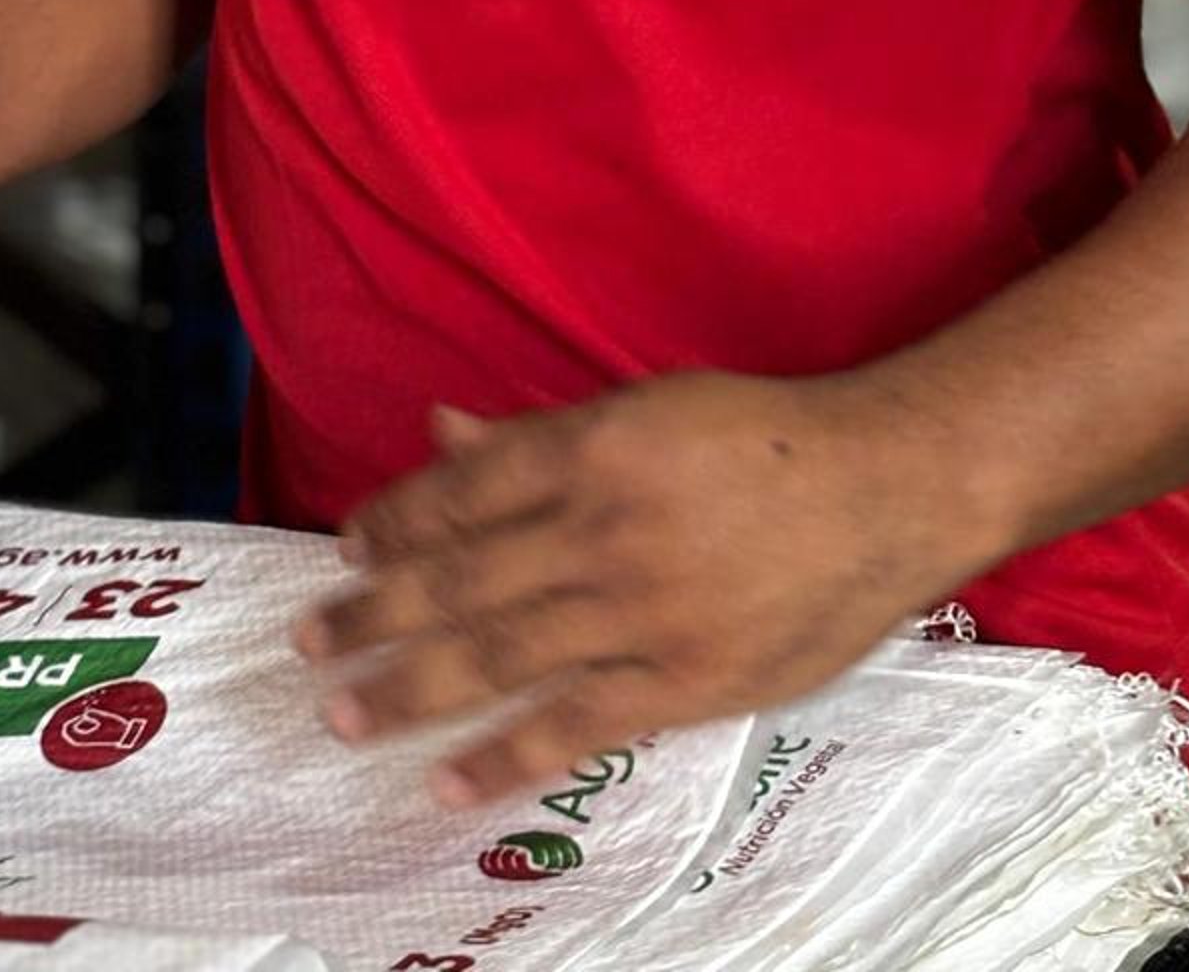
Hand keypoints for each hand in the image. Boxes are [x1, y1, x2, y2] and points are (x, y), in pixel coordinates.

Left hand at [296, 370, 1004, 808]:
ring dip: (410, 687)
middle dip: (373, 613)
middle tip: (306, 641)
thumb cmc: (755, 439)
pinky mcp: (687, 681)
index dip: (395, 521)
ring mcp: (644, 612)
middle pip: (461, 578)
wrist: (882, 488)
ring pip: (501, 655)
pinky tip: (441, 781)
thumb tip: (438, 433)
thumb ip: (535, 437)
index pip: (463, 492)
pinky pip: (577, 727)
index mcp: (591, 448)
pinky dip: (502, 757)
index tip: (347, 546)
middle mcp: (605, 530)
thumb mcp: (641, 408)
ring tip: (341, 713)